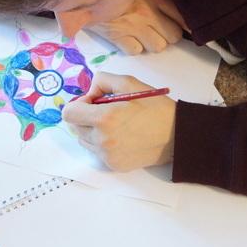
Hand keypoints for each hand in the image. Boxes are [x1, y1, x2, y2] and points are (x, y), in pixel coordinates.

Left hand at [61, 72, 175, 171]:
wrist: (177, 135)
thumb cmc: (156, 107)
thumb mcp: (130, 83)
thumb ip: (103, 81)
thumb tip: (89, 93)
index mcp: (105, 118)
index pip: (69, 113)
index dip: (79, 104)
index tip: (94, 102)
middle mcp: (103, 140)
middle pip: (74, 126)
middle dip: (85, 116)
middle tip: (106, 111)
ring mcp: (108, 155)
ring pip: (84, 140)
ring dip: (92, 130)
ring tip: (115, 124)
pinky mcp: (114, 165)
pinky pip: (97, 152)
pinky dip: (103, 143)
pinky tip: (122, 136)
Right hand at [91, 0, 186, 54]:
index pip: (183, 18)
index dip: (187, 25)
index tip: (189, 28)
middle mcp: (147, 14)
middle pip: (174, 36)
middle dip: (169, 33)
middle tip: (161, 27)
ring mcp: (132, 27)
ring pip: (158, 47)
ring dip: (153, 42)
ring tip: (146, 32)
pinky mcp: (117, 38)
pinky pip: (136, 51)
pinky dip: (134, 46)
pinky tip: (130, 36)